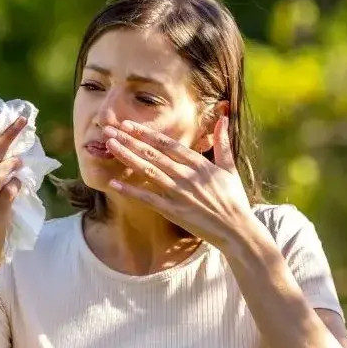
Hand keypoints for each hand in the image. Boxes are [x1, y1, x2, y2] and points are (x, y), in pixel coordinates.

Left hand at [102, 116, 256, 249]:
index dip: (147, 133)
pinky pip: (148, 199)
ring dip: (127, 157)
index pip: (168, 144)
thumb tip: (224, 118)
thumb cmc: (234, 199)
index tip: (129, 124)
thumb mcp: (230, 168)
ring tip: (110, 146)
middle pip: (153, 154)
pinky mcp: (173, 211)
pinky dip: (131, 191)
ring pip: (148, 171)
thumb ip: (223, 143)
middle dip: (130, 140)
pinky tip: (114, 183)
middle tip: (109, 130)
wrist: (236, 230)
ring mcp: (178, 194)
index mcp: (199, 164)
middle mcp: (186, 176)